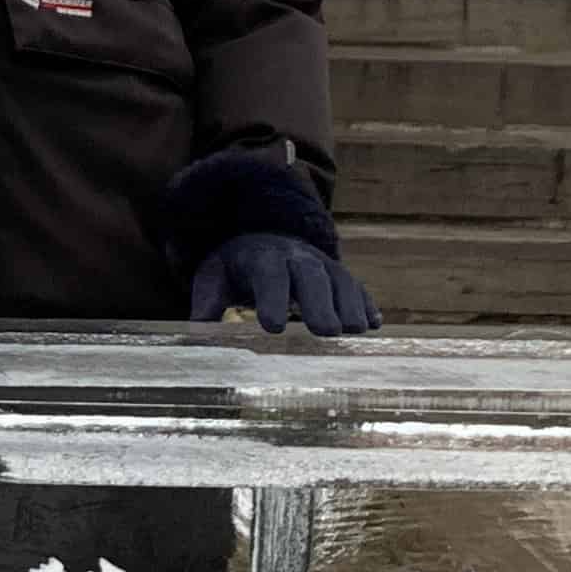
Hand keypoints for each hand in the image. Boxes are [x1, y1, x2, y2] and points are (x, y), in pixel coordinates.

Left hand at [190, 230, 377, 335]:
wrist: (264, 240)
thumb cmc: (235, 268)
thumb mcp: (214, 277)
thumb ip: (206, 300)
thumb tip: (196, 328)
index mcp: (262, 258)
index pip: (268, 276)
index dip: (272, 299)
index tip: (273, 327)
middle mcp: (296, 258)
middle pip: (311, 277)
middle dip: (320, 303)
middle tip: (326, 332)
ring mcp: (321, 265)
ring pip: (339, 280)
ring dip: (349, 304)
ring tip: (356, 330)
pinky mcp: (338, 276)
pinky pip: (356, 287)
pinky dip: (366, 304)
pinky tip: (374, 326)